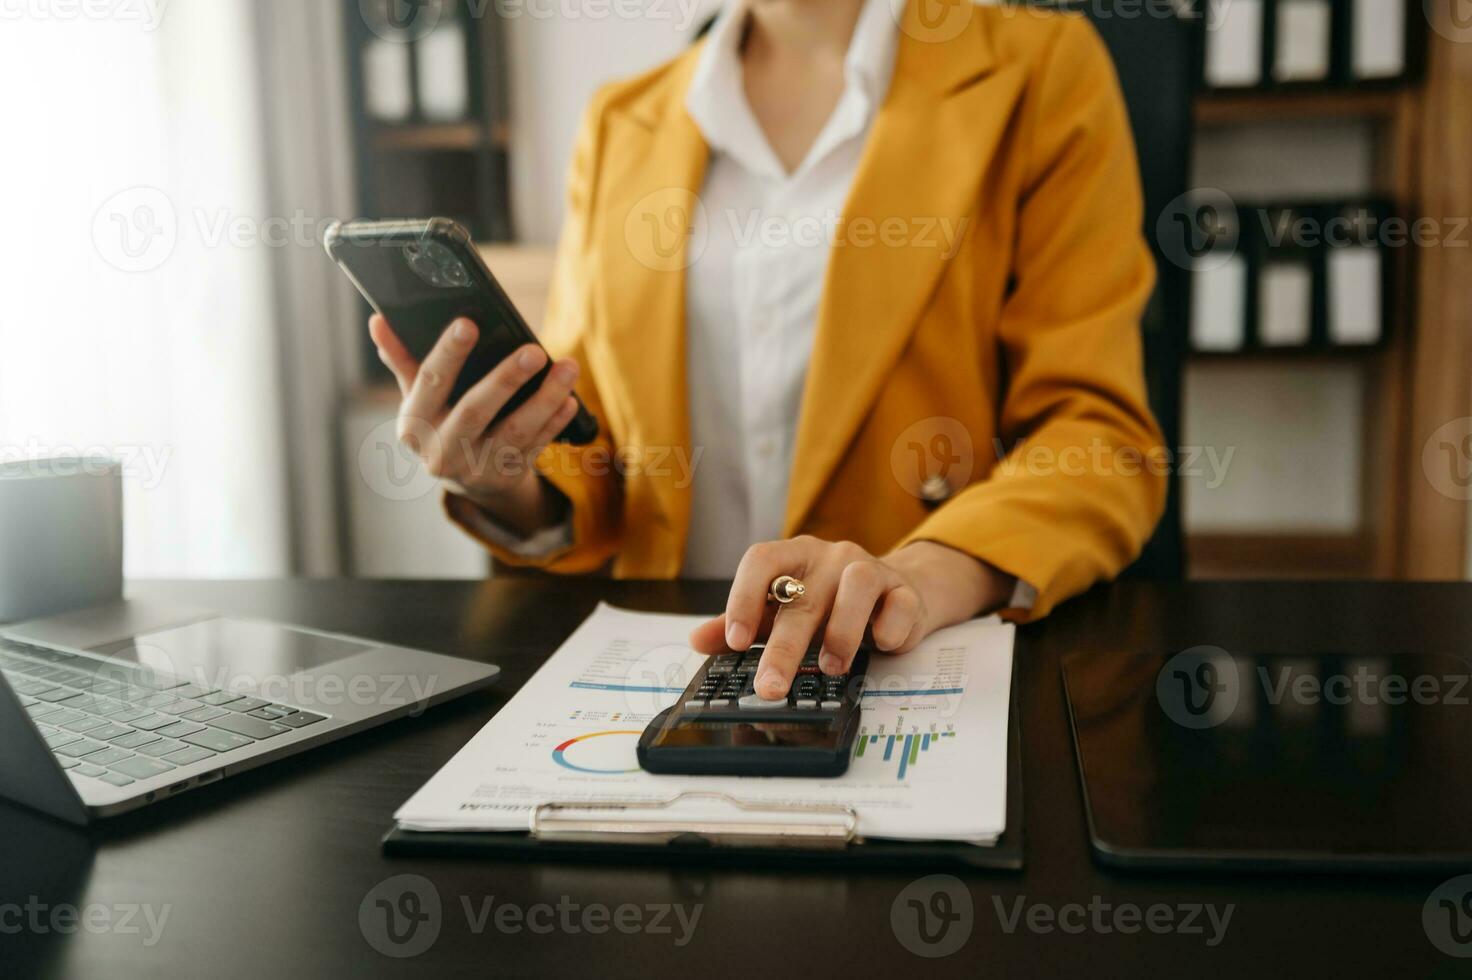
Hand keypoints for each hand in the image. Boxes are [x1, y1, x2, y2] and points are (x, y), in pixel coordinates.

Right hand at [369, 315, 578, 531]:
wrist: (465, 478)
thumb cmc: (441, 420)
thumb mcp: (419, 397)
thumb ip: (402, 360)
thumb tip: (378, 320)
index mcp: (413, 424)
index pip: (429, 382)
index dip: (448, 353)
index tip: (468, 322)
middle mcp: (440, 450)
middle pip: (474, 410)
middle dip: (505, 379)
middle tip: (533, 350)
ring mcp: (475, 468)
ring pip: (514, 431)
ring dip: (544, 399)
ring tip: (567, 367)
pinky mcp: (506, 476)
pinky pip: (535, 446)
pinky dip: (554, 422)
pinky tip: (570, 400)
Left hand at [689, 537, 1013, 698]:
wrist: (894, 593)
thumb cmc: (828, 603)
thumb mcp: (781, 611)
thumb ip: (743, 624)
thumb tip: (697, 640)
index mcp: (794, 556)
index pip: (762, 561)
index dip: (743, 597)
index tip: (733, 641)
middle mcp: (830, 557)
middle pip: (803, 597)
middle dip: (785, 647)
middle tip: (770, 686)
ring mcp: (869, 569)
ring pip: (856, 585)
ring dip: (841, 631)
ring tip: (831, 667)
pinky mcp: (904, 592)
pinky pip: (899, 604)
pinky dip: (889, 628)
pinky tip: (881, 646)